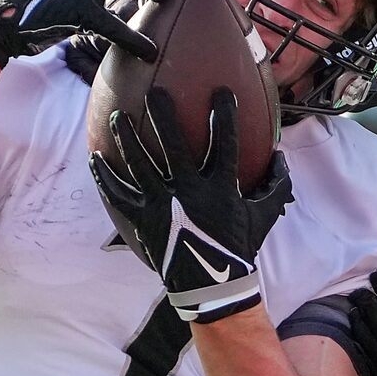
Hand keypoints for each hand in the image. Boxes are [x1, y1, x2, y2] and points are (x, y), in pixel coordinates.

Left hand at [89, 87, 293, 322]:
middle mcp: (190, 192)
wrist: (212, 284)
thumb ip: (276, 185)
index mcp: (222, 188)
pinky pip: (121, 195)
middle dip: (164, 116)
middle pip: (174, 146)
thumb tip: (281, 157)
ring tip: (118, 117)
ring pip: (141, 165)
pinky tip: (95, 159)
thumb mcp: (265, 214)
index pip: (225, 142)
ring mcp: (164, 206)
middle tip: (155, 92)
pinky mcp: (144, 220)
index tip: (221, 91)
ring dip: (128, 139)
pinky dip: (106, 178)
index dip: (224, 115)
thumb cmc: (240, 245)